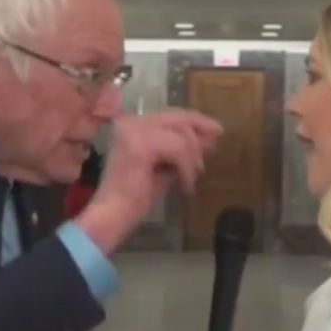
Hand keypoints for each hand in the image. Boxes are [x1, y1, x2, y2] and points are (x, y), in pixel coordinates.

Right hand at [77, 109, 221, 252]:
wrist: (112, 216)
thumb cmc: (133, 198)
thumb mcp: (164, 168)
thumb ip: (182, 151)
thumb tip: (208, 139)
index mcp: (130, 125)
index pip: (168, 115)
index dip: (194, 120)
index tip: (214, 129)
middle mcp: (130, 123)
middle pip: (176, 117)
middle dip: (200, 128)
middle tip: (217, 139)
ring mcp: (134, 131)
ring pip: (180, 134)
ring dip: (192, 158)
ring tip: (190, 180)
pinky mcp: (141, 145)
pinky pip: (178, 149)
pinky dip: (186, 169)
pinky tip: (185, 187)